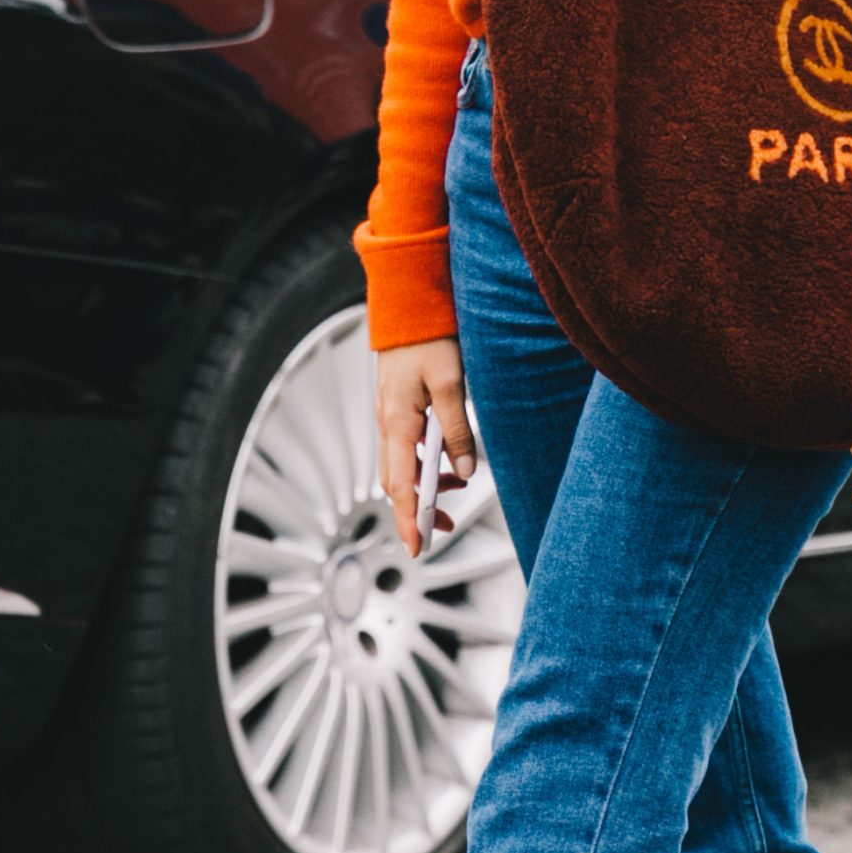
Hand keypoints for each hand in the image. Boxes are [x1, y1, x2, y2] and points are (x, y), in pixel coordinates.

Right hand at [377, 335, 476, 556]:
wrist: (409, 304)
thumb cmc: (428, 338)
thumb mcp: (449, 384)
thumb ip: (456, 430)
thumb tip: (463, 471)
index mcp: (397, 422)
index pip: (400, 485)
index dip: (409, 519)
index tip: (418, 548)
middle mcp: (387, 424)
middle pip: (396, 482)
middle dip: (417, 509)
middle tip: (444, 528)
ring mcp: (390, 417)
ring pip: (401, 466)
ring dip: (424, 486)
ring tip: (455, 491)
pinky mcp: (397, 409)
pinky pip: (405, 448)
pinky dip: (423, 464)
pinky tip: (446, 462)